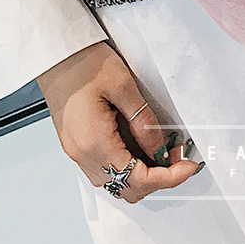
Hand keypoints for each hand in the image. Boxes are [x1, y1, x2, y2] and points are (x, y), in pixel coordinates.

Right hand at [37, 42, 200, 202]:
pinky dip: (127, 165)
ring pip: (116, 182)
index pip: (137, 179)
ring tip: (162, 149)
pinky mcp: (76, 145)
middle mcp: (83, 154)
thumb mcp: (124, 86)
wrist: (57, 54)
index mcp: (95, 142)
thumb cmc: (85, 63)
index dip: (168, 178)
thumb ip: (144, 122)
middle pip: (127, 189)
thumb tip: (161, 149)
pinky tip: (141, 145)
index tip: (188, 166)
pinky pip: (105, 169)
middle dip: (157, 178)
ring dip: (142, 173)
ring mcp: (77, 152)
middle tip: (178, 156)